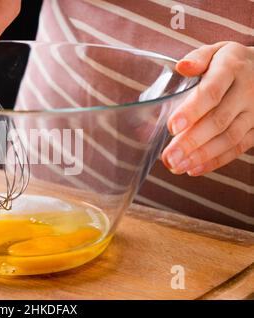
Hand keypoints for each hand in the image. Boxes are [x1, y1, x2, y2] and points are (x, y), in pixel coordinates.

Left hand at [162, 42, 253, 175]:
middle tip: (169, 157)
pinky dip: (215, 161)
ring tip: (176, 166)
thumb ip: (198, 58)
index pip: (212, 92)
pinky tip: (193, 169)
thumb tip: (181, 67)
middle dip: (191, 141)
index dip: (192, 110)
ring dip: (201, 155)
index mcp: (232, 68)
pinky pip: (238, 147)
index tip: (172, 127)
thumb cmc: (230, 62)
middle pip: (218, 120)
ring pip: (229, 138)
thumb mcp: (216, 51)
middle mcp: (248, 91)